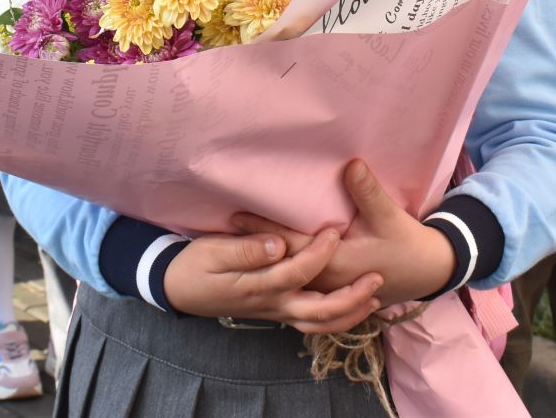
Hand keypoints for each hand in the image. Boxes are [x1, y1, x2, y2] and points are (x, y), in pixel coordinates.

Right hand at [163, 228, 382, 333]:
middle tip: (377, 278)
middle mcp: (273, 304)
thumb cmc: (195, 265)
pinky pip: (312, 322)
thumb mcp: (213, 251)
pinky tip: (352, 305)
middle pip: (320, 311)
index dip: (319, 252)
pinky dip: (336, 318)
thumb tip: (279, 245)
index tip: (335, 231)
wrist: (178, 290)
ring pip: (319, 323)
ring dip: (350, 313)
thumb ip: (247, 249)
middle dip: (352, 297)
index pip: (299, 271)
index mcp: (259, 286)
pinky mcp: (277, 312)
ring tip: (375, 298)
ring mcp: (276, 312)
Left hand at [234, 159, 454, 304]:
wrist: (429, 271)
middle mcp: (327, 283)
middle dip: (253, 251)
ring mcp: (330, 293)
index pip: (290, 246)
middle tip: (222, 234)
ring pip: (286, 284)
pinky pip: (300, 293)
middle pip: (281, 268)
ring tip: (236, 253)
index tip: (236, 216)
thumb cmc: (407, 243)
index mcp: (337, 265)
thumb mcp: (389, 215)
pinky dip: (280, 282)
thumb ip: (367, 191)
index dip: (263, 231)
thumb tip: (350, 164)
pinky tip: (266, 273)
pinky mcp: (334, 293)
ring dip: (264, 270)